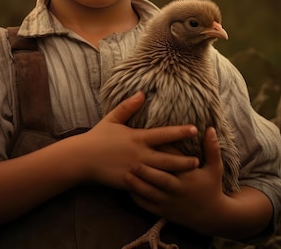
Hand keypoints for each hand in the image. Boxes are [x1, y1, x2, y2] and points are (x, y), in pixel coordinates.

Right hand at [82, 92, 199, 189]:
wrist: (82, 159)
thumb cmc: (98, 137)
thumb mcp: (113, 118)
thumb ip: (128, 106)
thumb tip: (142, 93)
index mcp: (137, 138)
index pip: (163, 134)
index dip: (180, 132)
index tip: (194, 129)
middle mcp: (139, 154)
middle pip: (168, 158)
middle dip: (184, 159)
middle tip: (198, 160)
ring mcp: (135, 170)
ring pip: (162, 173)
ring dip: (177, 173)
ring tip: (191, 172)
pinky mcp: (130, 182)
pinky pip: (148, 185)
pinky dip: (160, 186)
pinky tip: (171, 187)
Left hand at [126, 127, 227, 230]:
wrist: (212, 216)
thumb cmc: (212, 187)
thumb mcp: (215, 167)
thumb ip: (212, 148)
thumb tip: (210, 128)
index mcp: (188, 177)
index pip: (173, 162)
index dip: (161, 153)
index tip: (150, 142)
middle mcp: (177, 190)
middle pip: (159, 179)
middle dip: (146, 170)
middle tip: (131, 160)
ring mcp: (169, 203)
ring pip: (150, 194)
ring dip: (137, 185)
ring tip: (125, 174)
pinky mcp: (163, 212)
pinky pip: (148, 206)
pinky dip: (137, 198)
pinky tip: (127, 190)